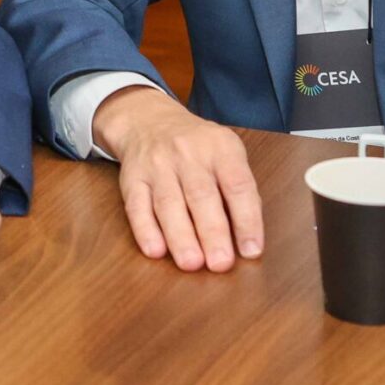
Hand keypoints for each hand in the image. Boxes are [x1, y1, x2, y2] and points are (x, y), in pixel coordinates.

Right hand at [92, 86, 262, 271]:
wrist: (150, 121)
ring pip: (169, 204)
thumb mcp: (227, 153)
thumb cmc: (198, 147)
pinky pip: (137, 206)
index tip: (251, 250)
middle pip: (201, 195)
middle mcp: (187, 154)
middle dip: (212, 233)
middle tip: (221, 263)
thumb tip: (246, 238)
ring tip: (192, 264)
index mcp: (220, 148)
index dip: (247, 219)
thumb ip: (238, 189)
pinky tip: (155, 250)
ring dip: (180, 236)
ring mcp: (157, 166)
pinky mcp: (132, 179)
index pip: (237, 184)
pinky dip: (145, 230)